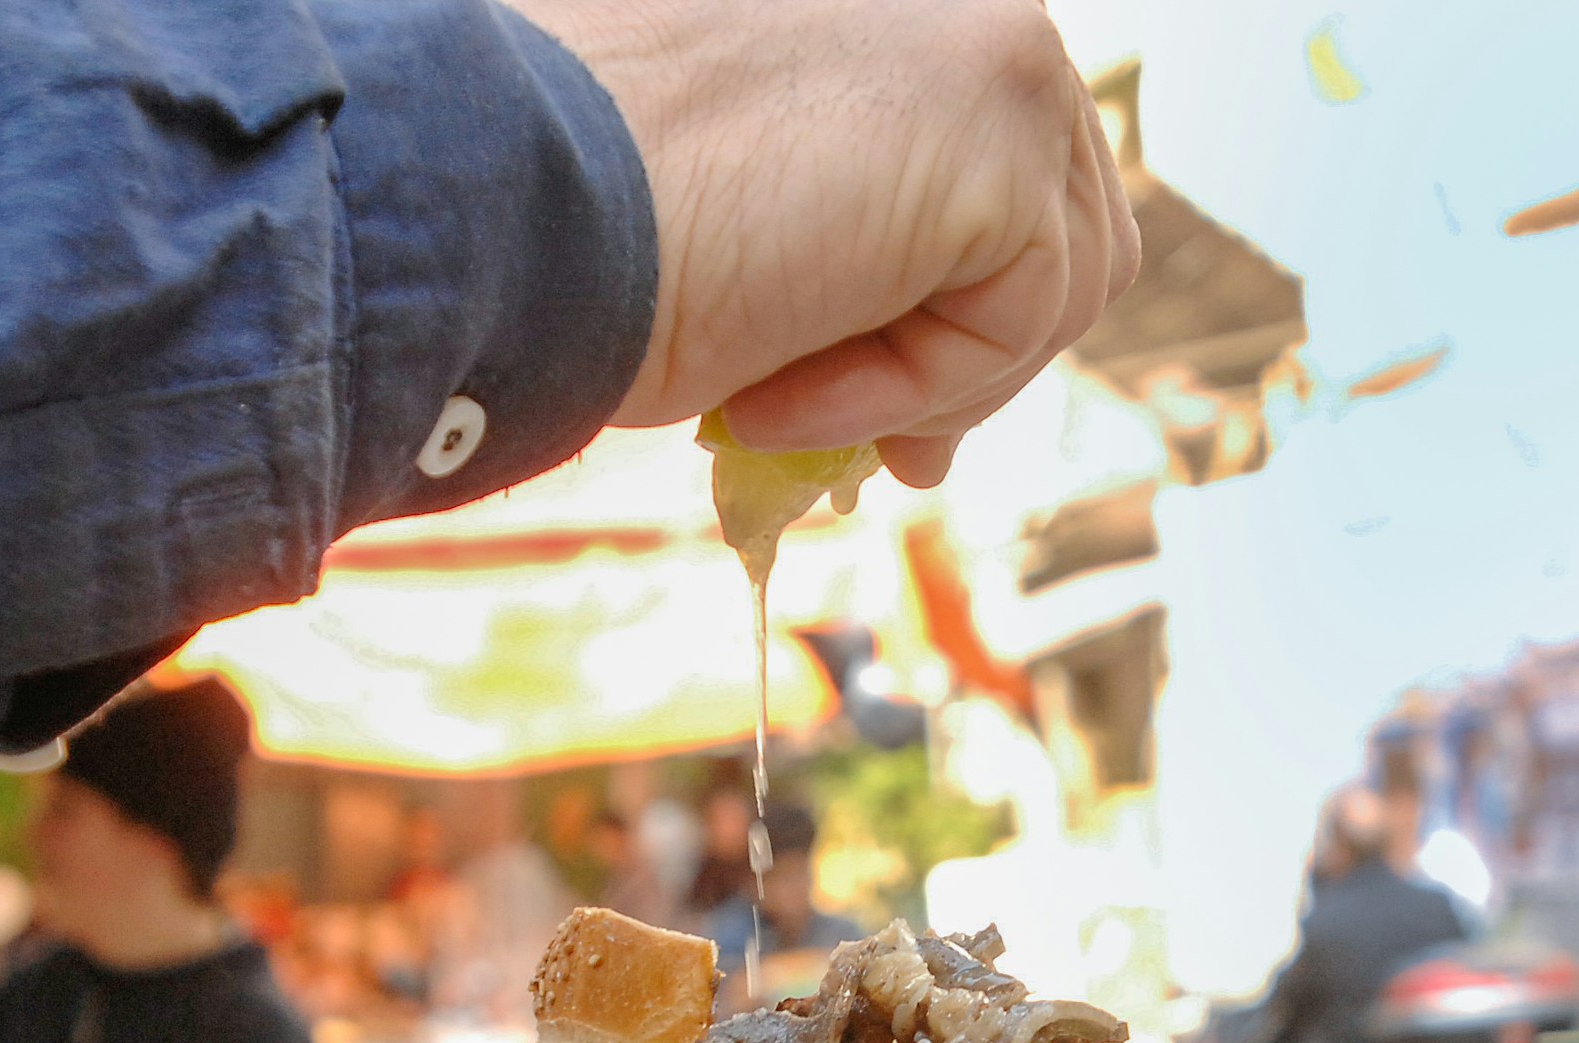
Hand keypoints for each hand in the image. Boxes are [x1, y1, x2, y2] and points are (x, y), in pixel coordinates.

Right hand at [504, 0, 1139, 486]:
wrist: (515, 205)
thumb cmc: (576, 213)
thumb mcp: (752, 218)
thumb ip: (859, 240)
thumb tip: (937, 390)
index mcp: (903, 10)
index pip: (1000, 165)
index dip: (961, 302)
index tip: (899, 421)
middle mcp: (966, 1)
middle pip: (1063, 224)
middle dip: (978, 360)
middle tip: (895, 459)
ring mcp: (999, 52)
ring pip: (1060, 285)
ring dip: (931, 385)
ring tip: (787, 403)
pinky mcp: (1006, 135)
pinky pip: (1015, 324)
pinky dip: (906, 391)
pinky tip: (776, 387)